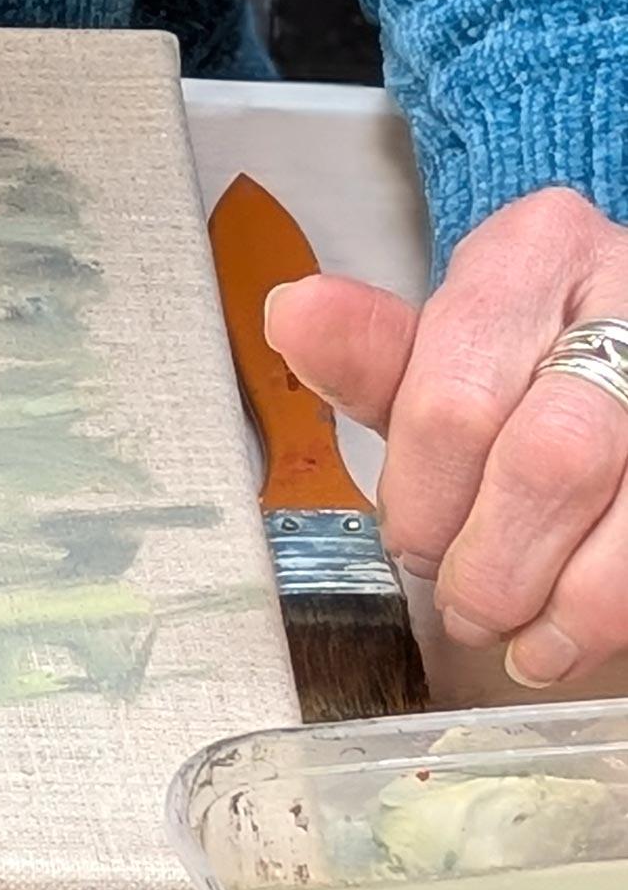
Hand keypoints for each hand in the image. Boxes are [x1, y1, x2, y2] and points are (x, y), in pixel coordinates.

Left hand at [268, 188, 627, 686]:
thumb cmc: (526, 367)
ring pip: (626, 516)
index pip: (454, 398)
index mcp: (535, 252)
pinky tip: (572, 633)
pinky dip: (607, 611)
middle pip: (550, 460)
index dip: (425, 496)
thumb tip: (294, 313)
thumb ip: (374, 358)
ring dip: (564, 601)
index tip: (411, 543)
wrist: (625, 364)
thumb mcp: (446, 353)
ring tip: (518, 636)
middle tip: (463, 605)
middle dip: (491, 560)